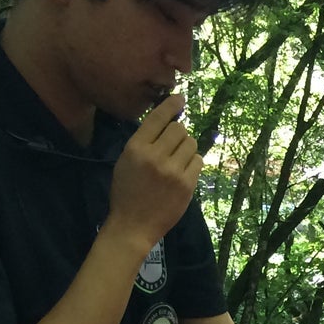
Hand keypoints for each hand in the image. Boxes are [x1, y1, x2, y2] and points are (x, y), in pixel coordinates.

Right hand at [107, 94, 201, 250]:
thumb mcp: (126, 161)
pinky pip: (198, 161)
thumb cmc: (126, 192)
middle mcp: (155, 156)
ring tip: (176, 160)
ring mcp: (173, 172)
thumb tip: (168, 122)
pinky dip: (192, 163)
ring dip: (186, 148)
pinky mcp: (187, 185)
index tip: (180, 98)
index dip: (171, 105)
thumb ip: (144, 142)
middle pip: (179, 129)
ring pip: (191, 143)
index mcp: (136, 148)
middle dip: (178, 133)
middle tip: (172, 146)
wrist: (133, 225)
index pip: (158, 118)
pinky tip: (182, 172)